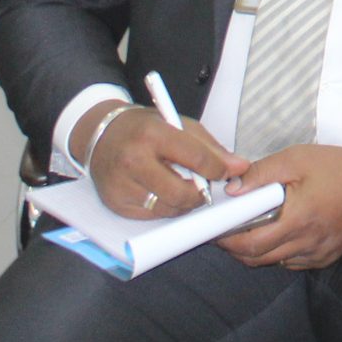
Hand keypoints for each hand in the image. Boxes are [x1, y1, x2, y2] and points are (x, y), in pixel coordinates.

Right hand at [79, 105, 243, 221]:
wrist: (102, 135)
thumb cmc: (145, 128)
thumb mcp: (180, 125)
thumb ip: (210, 147)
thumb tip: (238, 167)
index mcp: (153, 134)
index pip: (196, 158)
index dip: (219, 169)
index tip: (230, 173)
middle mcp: (134, 161)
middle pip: (181, 193)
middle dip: (200, 194)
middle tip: (204, 187)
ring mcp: (121, 185)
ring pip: (168, 208)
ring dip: (184, 203)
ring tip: (184, 187)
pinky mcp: (115, 204)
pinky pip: (151, 216)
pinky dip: (165, 208)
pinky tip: (164, 193)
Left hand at [219, 137, 341, 270]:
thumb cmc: (340, 166)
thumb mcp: (297, 158)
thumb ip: (261, 173)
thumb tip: (232, 190)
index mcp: (299, 219)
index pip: (251, 243)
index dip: (227, 240)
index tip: (215, 229)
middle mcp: (308, 243)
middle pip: (258, 259)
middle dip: (236, 248)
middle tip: (226, 230)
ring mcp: (319, 253)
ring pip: (275, 263)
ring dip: (258, 251)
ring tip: (253, 228)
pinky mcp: (328, 257)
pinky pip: (294, 262)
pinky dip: (280, 252)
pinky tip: (282, 232)